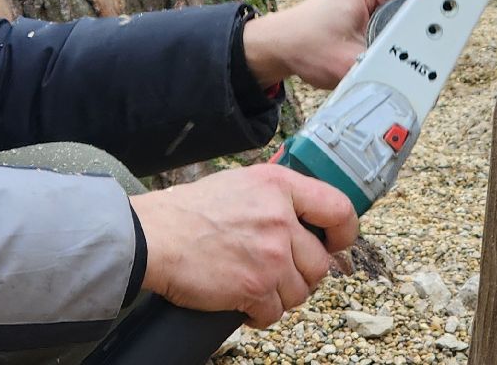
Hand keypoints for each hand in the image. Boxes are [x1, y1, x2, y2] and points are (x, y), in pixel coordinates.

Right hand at [129, 164, 357, 326]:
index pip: (339, 209)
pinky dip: (260, 314)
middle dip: (301, 274)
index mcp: (279, 186)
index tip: (334, 243)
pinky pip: (275, 313)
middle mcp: (281, 219)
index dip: (343, 232)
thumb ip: (276, 195)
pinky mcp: (255, 286)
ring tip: (255, 285)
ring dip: (279, 295)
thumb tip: (305, 214)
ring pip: (300, 291)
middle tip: (276, 272)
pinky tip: (243, 301)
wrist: (153, 237)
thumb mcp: (241, 183)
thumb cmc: (189, 212)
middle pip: (319, 262)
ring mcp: (270, 255)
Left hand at [243, 0, 417, 89]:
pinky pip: (403, 28)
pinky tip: (393, 61)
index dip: (434, 29)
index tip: (441, 49)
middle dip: (422, 42)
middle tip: (421, 66)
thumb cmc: (304, 43)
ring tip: (400, 63)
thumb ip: (382, 69)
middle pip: (424, 13)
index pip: (425, 0)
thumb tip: (411, 79)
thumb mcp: (348, 61)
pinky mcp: (378, 10)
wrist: (281, 45)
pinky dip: (400, 47)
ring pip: (415, 24)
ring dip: (410, 47)